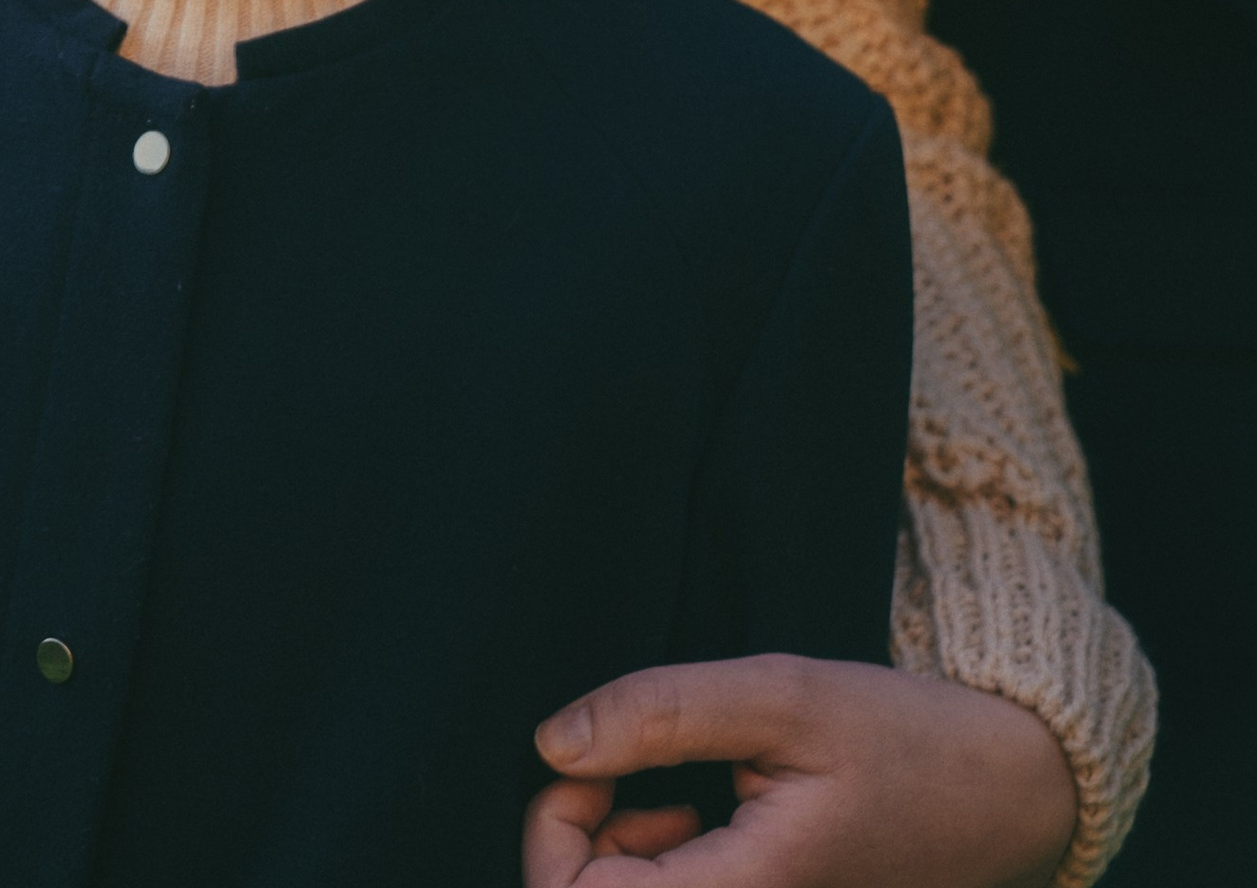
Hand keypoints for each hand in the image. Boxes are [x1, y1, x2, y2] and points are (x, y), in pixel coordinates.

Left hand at [523, 660, 1077, 886]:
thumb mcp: (782, 697)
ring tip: (660, 787)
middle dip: (576, 838)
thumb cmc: (905, 742)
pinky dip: (654, 862)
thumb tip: (553, 744)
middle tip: (613, 767)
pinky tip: (686, 814)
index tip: (580, 764)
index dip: (552, 830)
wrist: (1006, 795)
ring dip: (613, 852)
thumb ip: (662, 713)